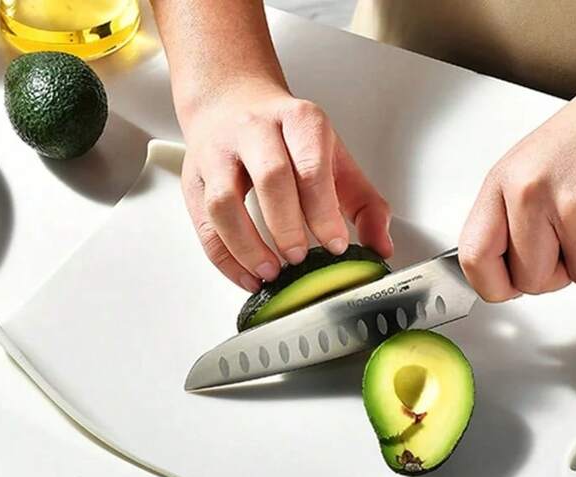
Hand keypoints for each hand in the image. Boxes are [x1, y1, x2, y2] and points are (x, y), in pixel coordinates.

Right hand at [180, 81, 392, 291]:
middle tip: (299, 260)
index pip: (311, 165)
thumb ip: (364, 204)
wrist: (232, 102)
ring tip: (270, 273)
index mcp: (298, 122)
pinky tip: (246, 276)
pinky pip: (203, 224)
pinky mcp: (194, 179)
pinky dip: (225, 259)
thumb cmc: (286, 138)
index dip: (323, 210)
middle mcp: (255, 130)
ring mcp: (218, 154)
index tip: (334, 245)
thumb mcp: (335, 159)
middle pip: (270, 177)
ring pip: (224, 201)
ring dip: (247, 246)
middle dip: (286, 226)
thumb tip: (380, 248)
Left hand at [457, 34, 575, 301]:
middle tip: (569, 237)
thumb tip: (501, 274)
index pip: (474, 257)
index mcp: (503, 183)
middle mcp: (532, 193)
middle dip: (554, 272)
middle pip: (530, 281)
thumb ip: (508, 221)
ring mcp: (575, 205)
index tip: (507, 285)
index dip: (493, 284)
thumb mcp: (527, 169)